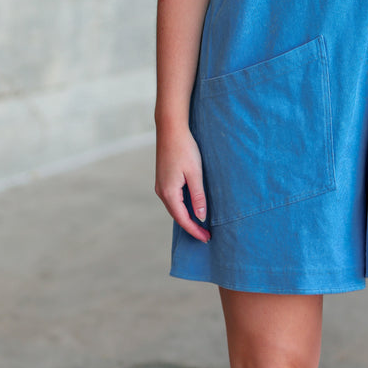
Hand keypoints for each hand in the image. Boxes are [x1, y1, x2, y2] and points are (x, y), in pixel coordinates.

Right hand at [155, 123, 210, 241]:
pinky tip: (191, 208)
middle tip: (206, 235)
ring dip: (186, 217)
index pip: (183, 219)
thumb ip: (198, 196)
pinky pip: (173, 199)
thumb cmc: (185, 149)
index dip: (195, 230)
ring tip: (200, 225)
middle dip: (191, 227)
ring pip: (174, 208)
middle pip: (177, 216)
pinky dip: (182, 207)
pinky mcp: (163, 179)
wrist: (170, 129)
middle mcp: (161, 191)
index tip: (206, 238)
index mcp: (169, 192)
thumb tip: (201, 217)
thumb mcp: (195, 174)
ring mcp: (160, 185)